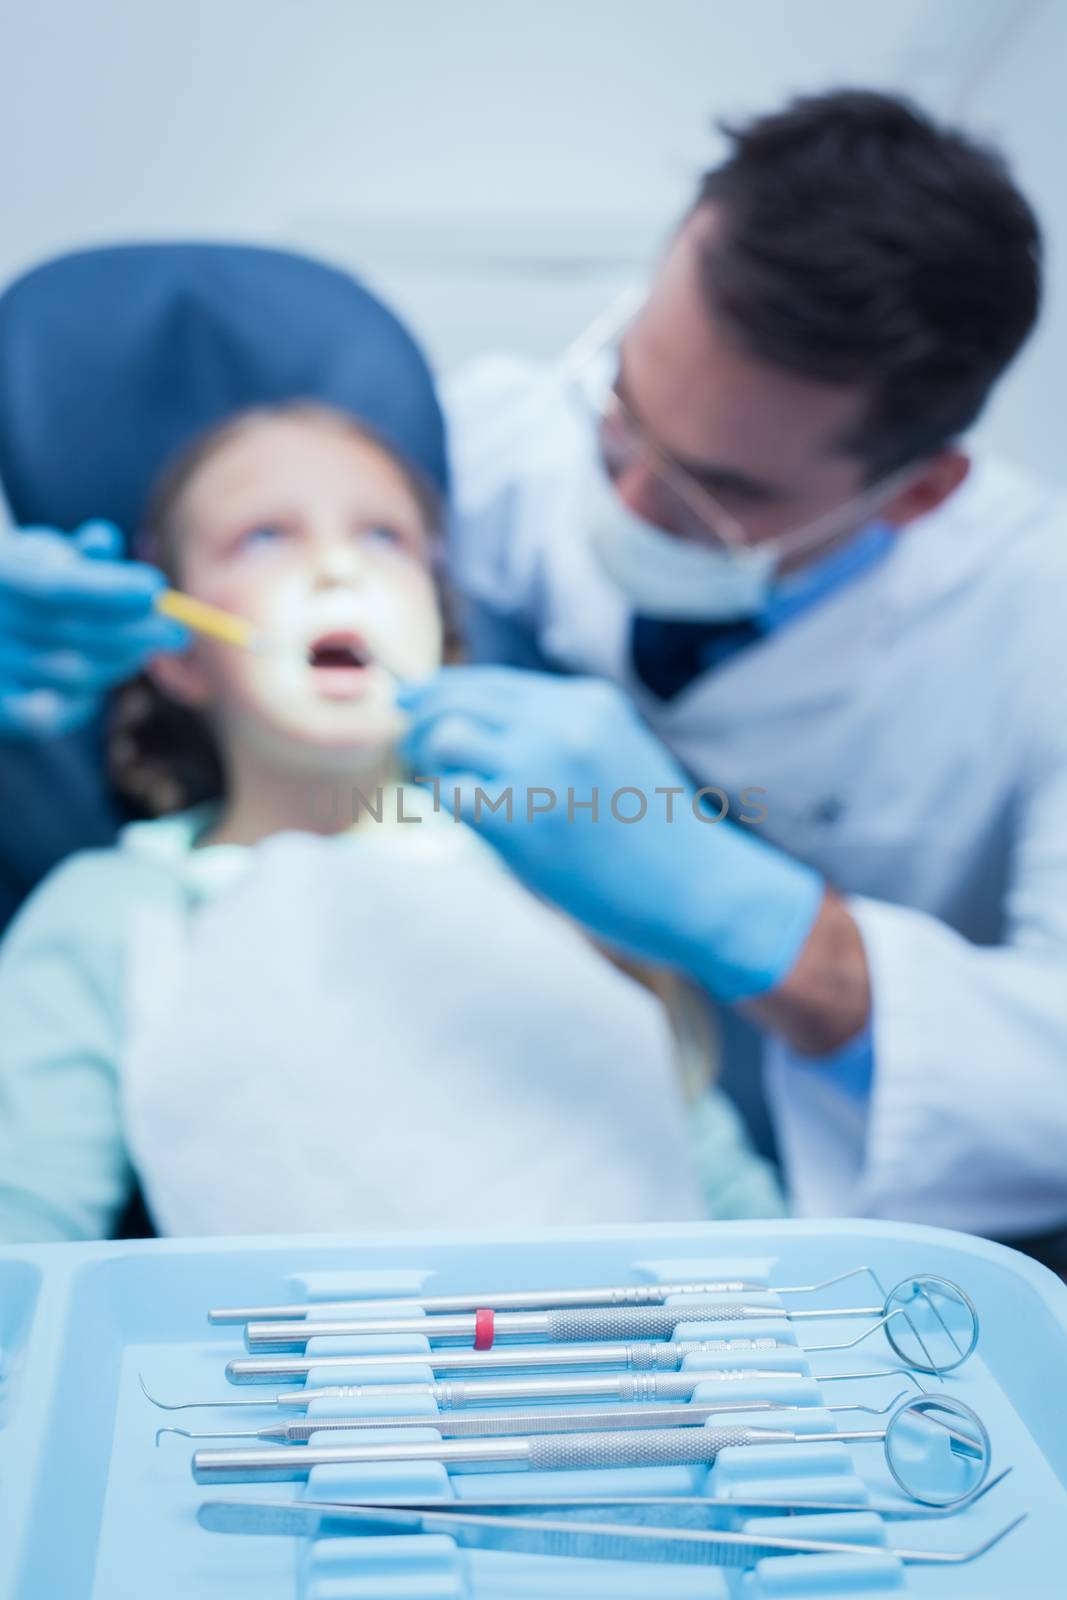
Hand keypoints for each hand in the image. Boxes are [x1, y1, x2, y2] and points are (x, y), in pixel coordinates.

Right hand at [0, 521, 187, 734]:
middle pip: (72, 635)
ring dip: (121, 662)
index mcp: (1, 574)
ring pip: (75, 675)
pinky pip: (54, 716)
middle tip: (178, 630)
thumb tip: (105, 542)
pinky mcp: (1, 708)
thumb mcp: (51, 554)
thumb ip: (81, 552)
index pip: (58, 587)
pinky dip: (85, 700)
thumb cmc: (32, 577)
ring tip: (146, 647)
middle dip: (135, 632)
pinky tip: (105, 674)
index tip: (157, 589)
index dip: (110, 590)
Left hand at [399, 666, 823, 1000]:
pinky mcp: (522, 817)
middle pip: (459, 696)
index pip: (492, 681)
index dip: (444, 691)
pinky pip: (450, 792)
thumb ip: (557, 733)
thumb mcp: (616, 754)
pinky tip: (465, 820)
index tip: (414, 703)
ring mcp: (541, 767)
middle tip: (411, 748)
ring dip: (429, 759)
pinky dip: (445, 803)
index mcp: (588, 701)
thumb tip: (469, 727)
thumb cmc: (653, 837)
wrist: (697, 889)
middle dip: (424, 719)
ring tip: (442, 787)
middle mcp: (562, 722)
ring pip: (446, 734)